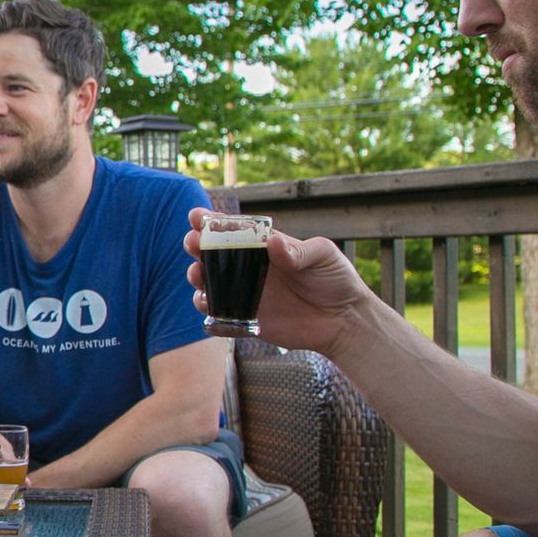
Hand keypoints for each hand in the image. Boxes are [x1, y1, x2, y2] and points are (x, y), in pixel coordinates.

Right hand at [184, 207, 372, 357]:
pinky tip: (207, 305)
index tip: (196, 216)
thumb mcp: (323, 255)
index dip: (211, 221)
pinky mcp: (247, 319)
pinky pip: (218, 316)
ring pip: (208, 283)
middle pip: (212, 254)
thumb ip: (298, 250)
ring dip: (196, 276)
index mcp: (264, 247)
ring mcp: (246, 294)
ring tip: (197, 275)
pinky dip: (207, 311)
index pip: (233, 229)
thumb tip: (272, 241)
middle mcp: (250, 268)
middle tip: (193, 244)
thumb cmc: (337, 279)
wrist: (344, 320)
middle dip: (195, 246)